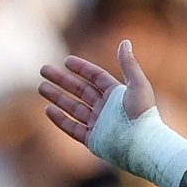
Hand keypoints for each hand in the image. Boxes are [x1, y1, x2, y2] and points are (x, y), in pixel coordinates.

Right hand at [38, 40, 155, 146]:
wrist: (144, 145)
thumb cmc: (143, 114)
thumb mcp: (138, 85)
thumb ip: (129, 64)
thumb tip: (125, 41)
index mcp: (118, 95)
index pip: (96, 78)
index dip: (82, 69)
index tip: (66, 61)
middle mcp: (107, 109)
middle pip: (81, 91)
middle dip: (62, 81)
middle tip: (43, 70)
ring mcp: (100, 125)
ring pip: (74, 108)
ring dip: (57, 97)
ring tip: (41, 87)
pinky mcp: (94, 140)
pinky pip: (73, 128)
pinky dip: (60, 119)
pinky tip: (49, 109)